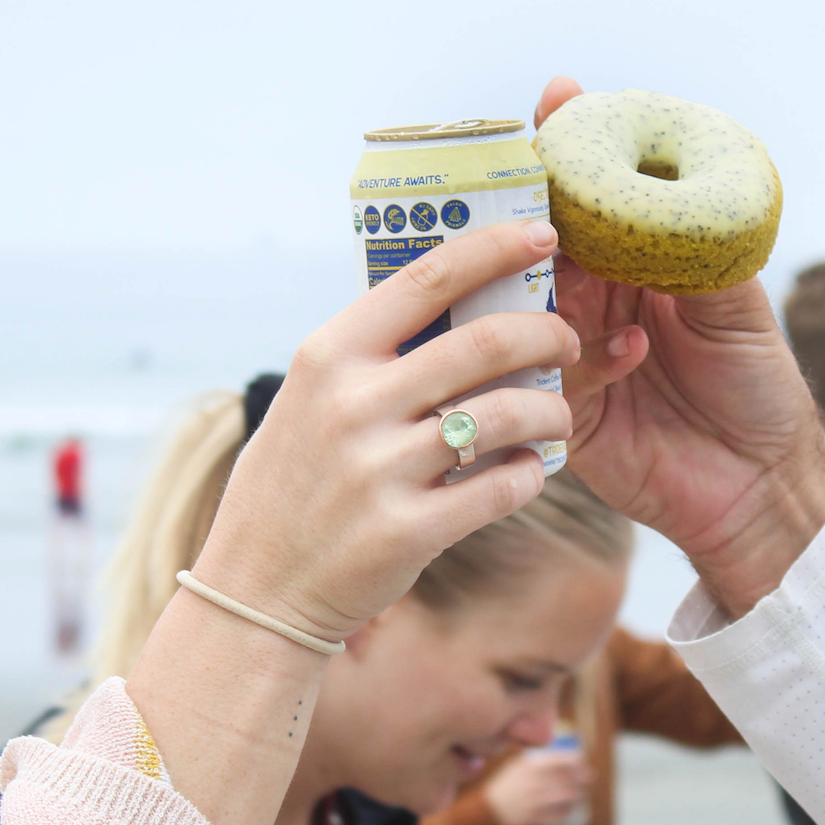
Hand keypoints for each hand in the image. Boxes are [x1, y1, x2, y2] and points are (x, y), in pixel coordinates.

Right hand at [192, 221, 579, 641]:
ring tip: (557, 416)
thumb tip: (456, 300)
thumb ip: (370, 357)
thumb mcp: (309, 400)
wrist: (257, 590)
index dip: (494, 249)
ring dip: (551, 410)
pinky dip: (530, 474)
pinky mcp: (408, 532)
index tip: (542, 234)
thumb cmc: (295, 484)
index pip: (427, 278)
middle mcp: (352, 405)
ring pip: (506, 415)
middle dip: (545, 333)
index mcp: (328, 356)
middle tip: (567, 338)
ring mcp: (379, 470)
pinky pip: (502, 488)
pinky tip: (528, 471)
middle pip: (484, 342)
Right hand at [483, 750, 590, 824]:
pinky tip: (571, 807)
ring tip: (583, 792)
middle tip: (590, 776)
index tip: (583, 759)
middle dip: (581, 777)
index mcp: (528, 767)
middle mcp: (532, 782)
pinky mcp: (533, 817)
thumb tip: (564, 755)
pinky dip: (567, 810)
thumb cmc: (508, 785)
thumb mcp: (518, 767)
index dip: (574, 759)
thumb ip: (538, 761)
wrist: (489, 809)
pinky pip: (556, 814)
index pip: (557, 760)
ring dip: (577, 794)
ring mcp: (532, 801)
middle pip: (564, 778)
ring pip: (563, 796)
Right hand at [536, 77, 824, 617]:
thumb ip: (693, 246)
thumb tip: (658, 185)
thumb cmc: (760, 389)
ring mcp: (571, 359)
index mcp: (631, 270)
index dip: (570, 152)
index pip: (588, 202)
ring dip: (552, 284)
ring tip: (582, 272)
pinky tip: (636, 353)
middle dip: (532, 209)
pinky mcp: (566, 416)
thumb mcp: (734, 303)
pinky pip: (551, 376)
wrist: (765, 485)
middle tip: (529, 182)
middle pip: (543, 246)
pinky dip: (590, 357)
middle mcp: (593, 306)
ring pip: (532, 306)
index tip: (558, 98)